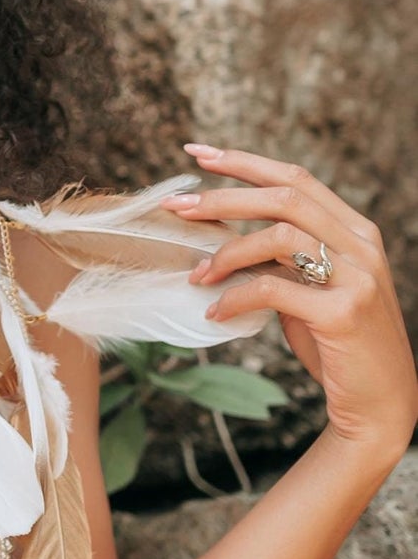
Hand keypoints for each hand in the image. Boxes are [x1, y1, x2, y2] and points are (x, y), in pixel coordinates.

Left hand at [161, 145, 417, 459]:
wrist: (380, 405)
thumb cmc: (339, 346)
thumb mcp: (313, 291)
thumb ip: (283, 260)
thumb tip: (222, 237)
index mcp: (357, 231)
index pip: (297, 179)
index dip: (245, 162)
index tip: (199, 153)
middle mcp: (362, 246)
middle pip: (285, 197)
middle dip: (224, 196)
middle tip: (177, 205)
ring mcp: (357, 277)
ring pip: (279, 236)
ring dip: (226, 252)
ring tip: (196, 274)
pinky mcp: (343, 313)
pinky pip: (274, 290)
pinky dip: (236, 296)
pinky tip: (214, 310)